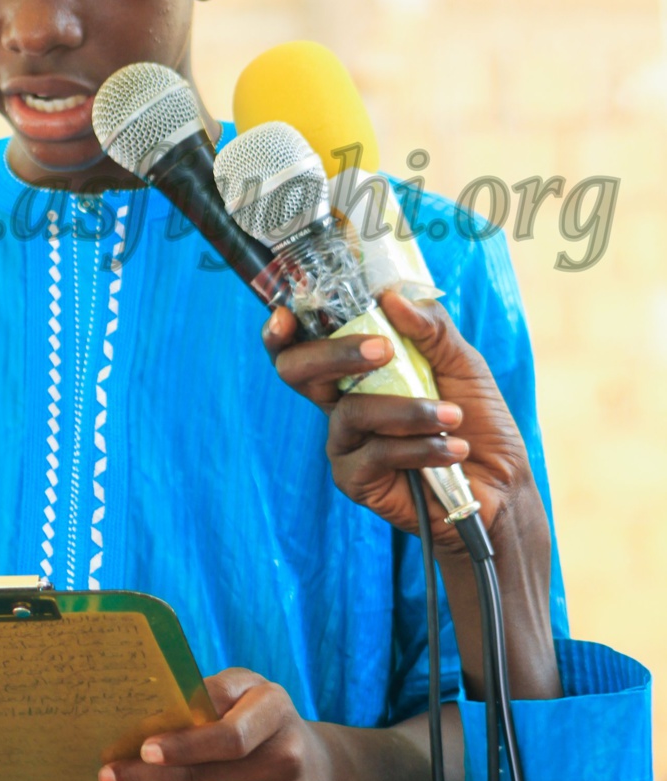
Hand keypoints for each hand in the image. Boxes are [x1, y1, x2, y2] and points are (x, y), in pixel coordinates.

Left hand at [97, 668, 340, 780]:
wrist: (324, 776)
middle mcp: (287, 763)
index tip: (142, 749)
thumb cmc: (265, 722)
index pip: (228, 738)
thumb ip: (210, 691)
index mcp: (276, 714)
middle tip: (107, 776)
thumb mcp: (248, 688)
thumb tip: (156, 712)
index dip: (183, 747)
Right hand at [264, 290, 543, 557]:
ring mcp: (344, 443)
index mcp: (355, 371)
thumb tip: (390, 297)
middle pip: (297, 372)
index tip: (284, 317)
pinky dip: (418, 446)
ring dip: (408, 411)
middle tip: (384, 351)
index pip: (304, 344)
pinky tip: (453, 449)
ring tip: (453, 417)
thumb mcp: (463, 362)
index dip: (281, 331)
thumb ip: (430, 328)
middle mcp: (340, 403)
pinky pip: (374, 454)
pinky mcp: (355, 480)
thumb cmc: (476, 420)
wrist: (500, 483)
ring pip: (352, 412)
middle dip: (333, 354)